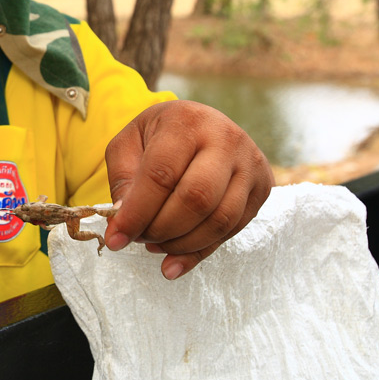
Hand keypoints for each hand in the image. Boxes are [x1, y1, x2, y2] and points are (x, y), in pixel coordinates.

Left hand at [103, 100, 272, 279]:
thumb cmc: (157, 136)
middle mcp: (226, 139)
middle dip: (161, 229)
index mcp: (187, 122)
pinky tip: (174, 258)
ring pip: (219, 221)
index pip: (161, 175)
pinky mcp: (262, 188)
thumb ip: (122, 180)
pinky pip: (233, 231)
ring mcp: (250, 164)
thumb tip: (123, 221)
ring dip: (181, 244)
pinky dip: (199, 250)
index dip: (137, 212)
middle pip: (196, 199)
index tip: (116, 238)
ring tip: (154, 245)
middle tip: (138, 239)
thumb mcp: (128, 145)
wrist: (199, 125)